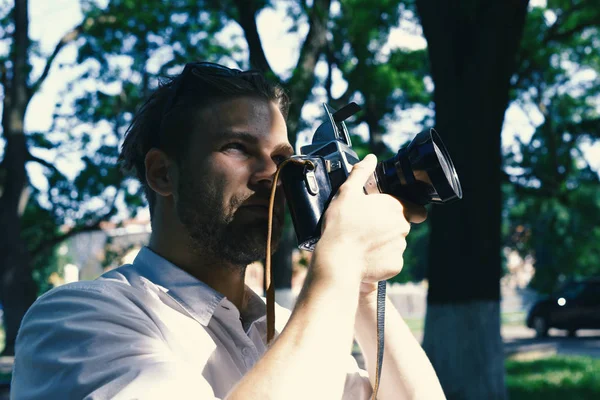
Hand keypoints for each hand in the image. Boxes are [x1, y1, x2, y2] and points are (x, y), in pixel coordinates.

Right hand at [314, 154, 426, 283]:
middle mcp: (403, 228)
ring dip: (383, 243)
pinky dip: (380, 260)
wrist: (337, 260)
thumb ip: (361, 173)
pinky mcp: (395, 266)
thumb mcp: (347, 192)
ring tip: (362, 243)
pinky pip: (390, 261)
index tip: (392, 213)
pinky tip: (364, 257)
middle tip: (366, 227)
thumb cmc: (342, 224)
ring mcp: (400, 248)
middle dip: (388, 227)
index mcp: (395, 207)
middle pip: (402, 226)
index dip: (409, 211)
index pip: (418, 210)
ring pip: (395, 244)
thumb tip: (371, 158)